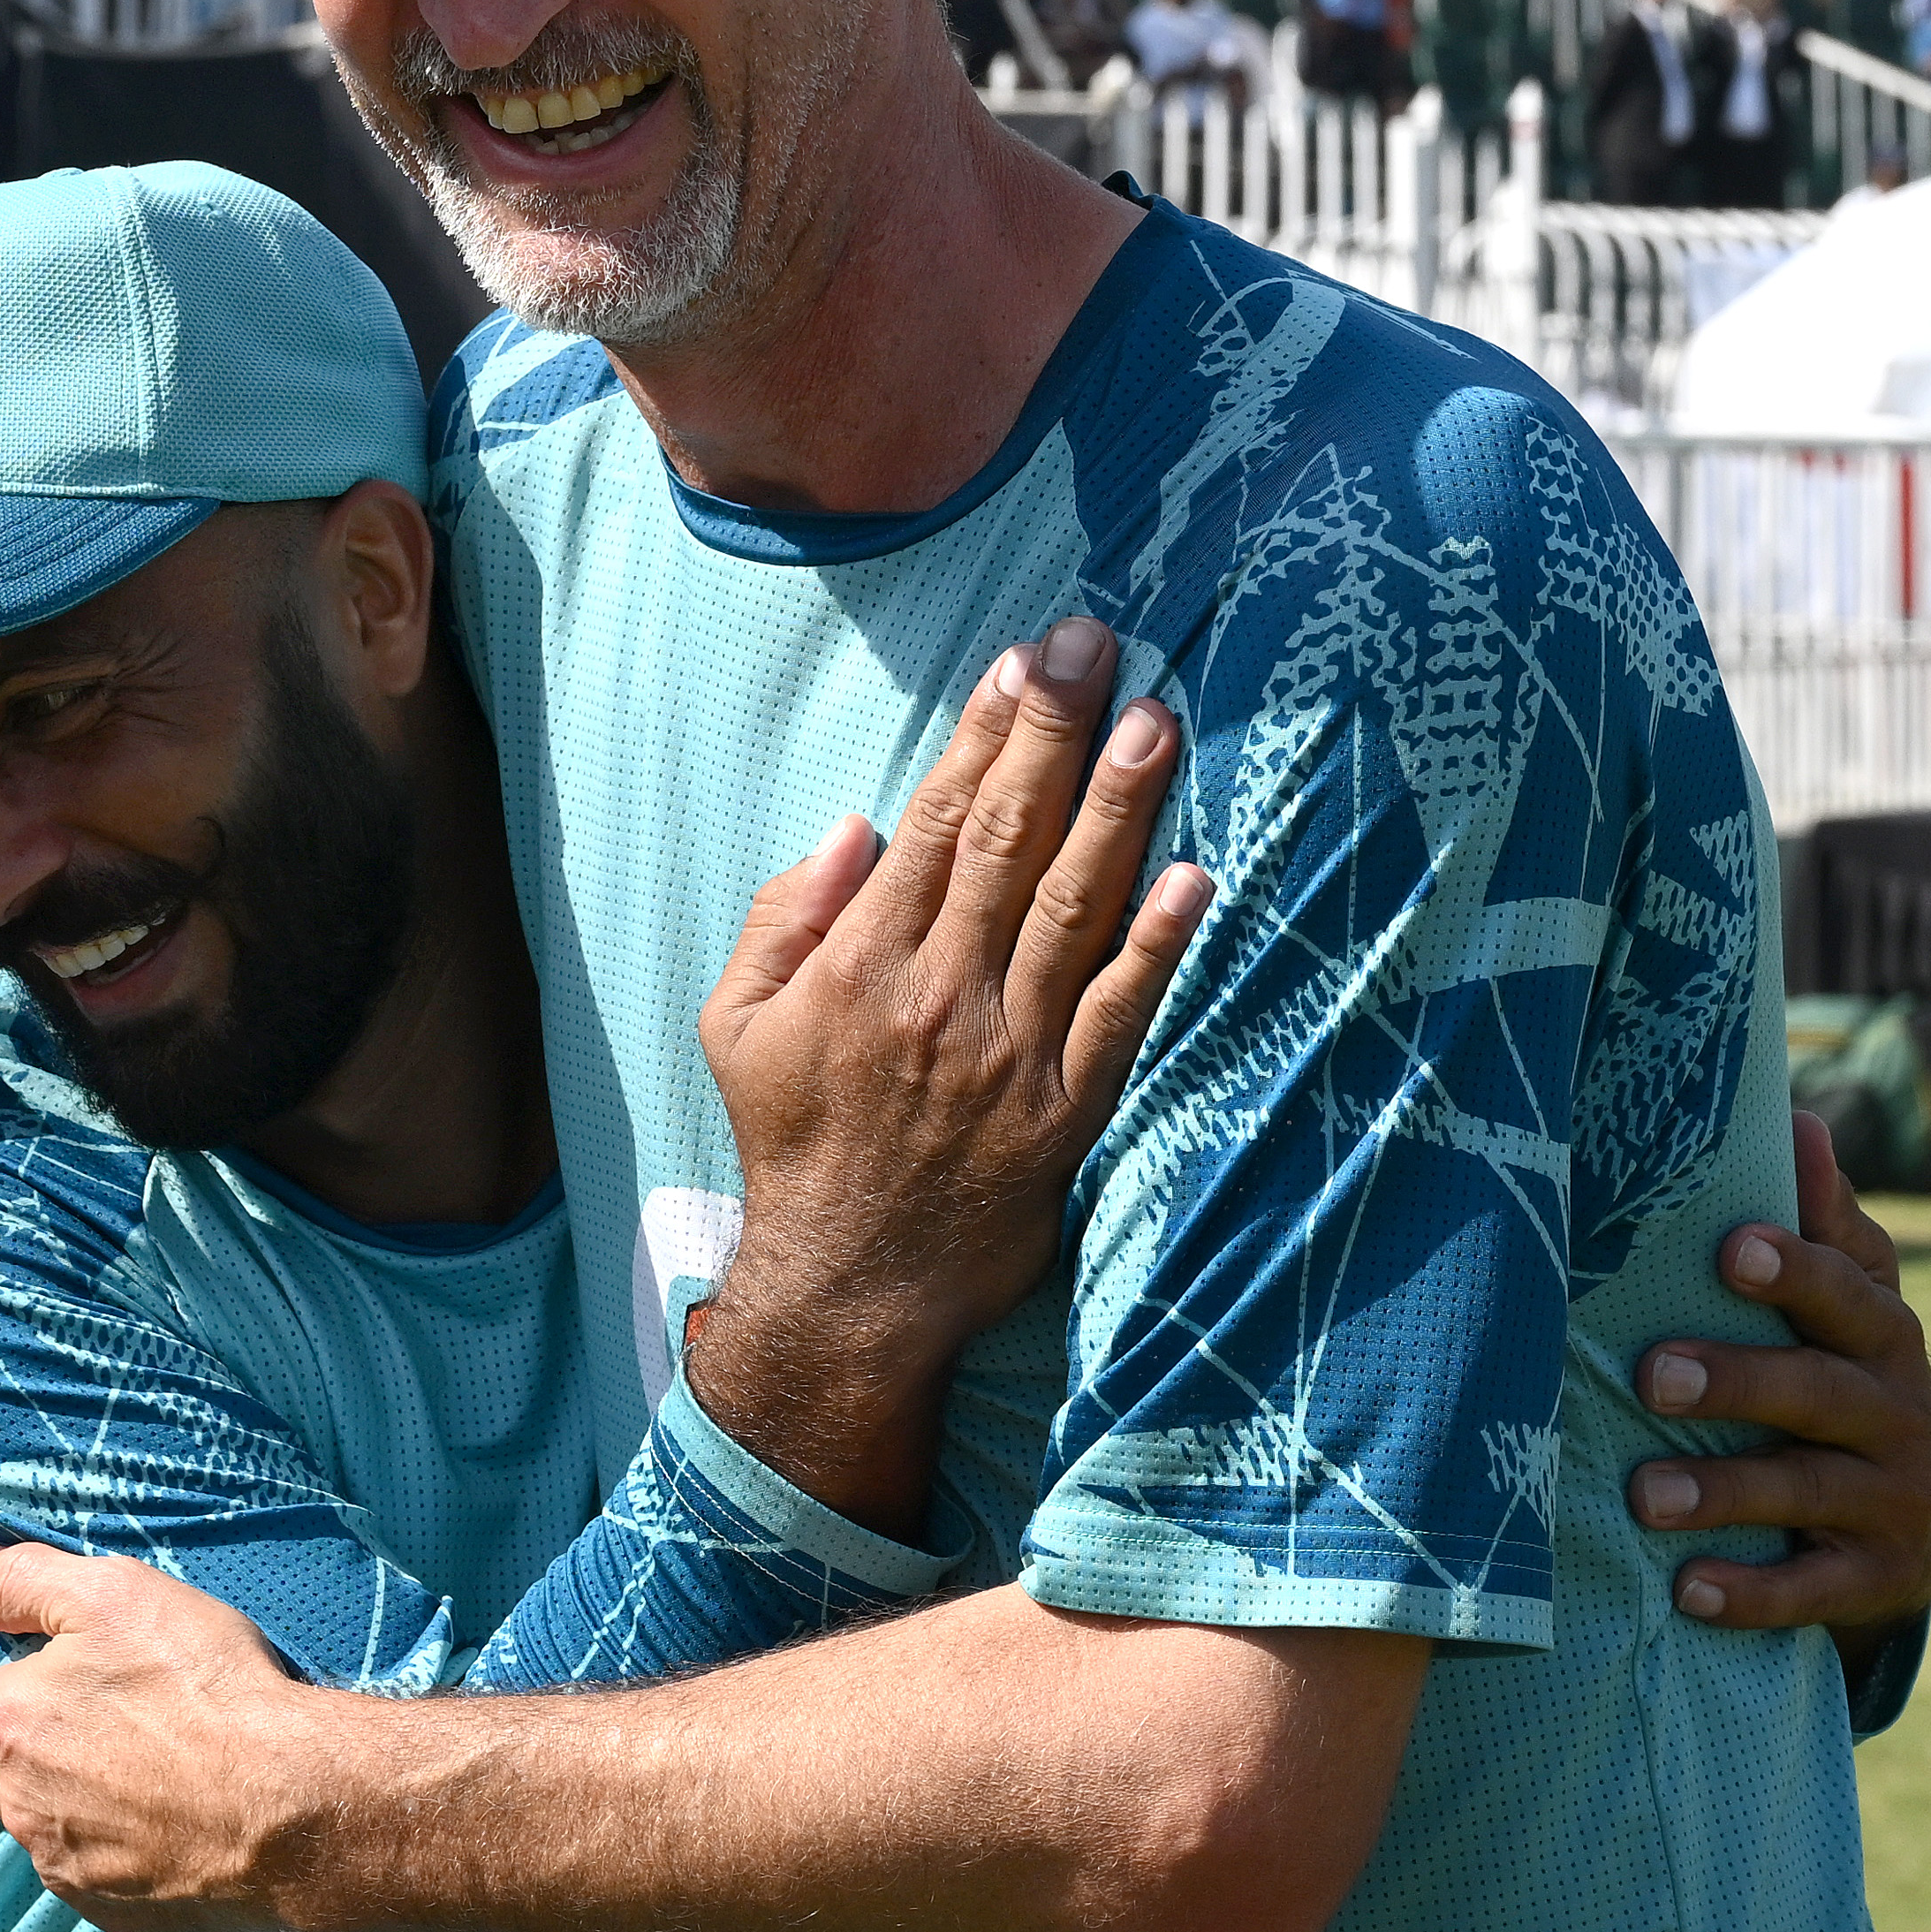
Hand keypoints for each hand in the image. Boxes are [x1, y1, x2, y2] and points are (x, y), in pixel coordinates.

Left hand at [0, 1538, 330, 1931]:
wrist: (289, 1803)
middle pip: (11, 1781)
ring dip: (86, 1810)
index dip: (5, 1705)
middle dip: (49, 1758)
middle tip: (126, 1729)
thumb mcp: (115, 1595)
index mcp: (9, 1725)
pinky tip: (181, 1828)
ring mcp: (66, 1870)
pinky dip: (127, 1858)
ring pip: (54, 1833)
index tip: (57, 1695)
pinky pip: (102, 1882)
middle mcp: (20, 1805)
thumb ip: (23, 1580)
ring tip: (162, 1780)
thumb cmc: (203, 1686)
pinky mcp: (114, 1915)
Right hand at [686, 613, 1210, 1536]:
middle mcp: (942, 994)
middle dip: (1055, 729)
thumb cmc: (792, 1143)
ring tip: (1156, 720)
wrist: (848, 1288)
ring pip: (1076, 904)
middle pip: (1011, 838)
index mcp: (861, 964)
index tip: (1021, 660)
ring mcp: (1012, 1051)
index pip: (937, 822)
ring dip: (1120, 806)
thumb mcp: (734, 1026)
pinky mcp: (1067, 1107)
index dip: (983, 733)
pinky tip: (1196, 874)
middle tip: (1097, 643)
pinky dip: (1160, 941)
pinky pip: (1124, 1009)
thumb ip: (786, 918)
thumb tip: (859, 829)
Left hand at [1626, 1111, 1930, 1666]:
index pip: (1847, 1290)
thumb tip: (1799, 1119)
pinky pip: (1815, 1590)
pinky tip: (1687, 1589)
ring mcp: (1893, 1498)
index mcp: (1882, 1332)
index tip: (1729, 1247)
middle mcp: (1898, 1410)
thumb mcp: (1847, 1310)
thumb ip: (1823, 1227)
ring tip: (1643, 1495)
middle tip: (1652, 1374)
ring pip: (1805, 1489)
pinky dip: (1753, 1592)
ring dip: (1723, 1490)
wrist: (1914, 1527)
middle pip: (1817, 1389)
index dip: (1795, 1267)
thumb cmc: (1844, 1381)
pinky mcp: (1878, 1578)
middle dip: (1738, 1379)